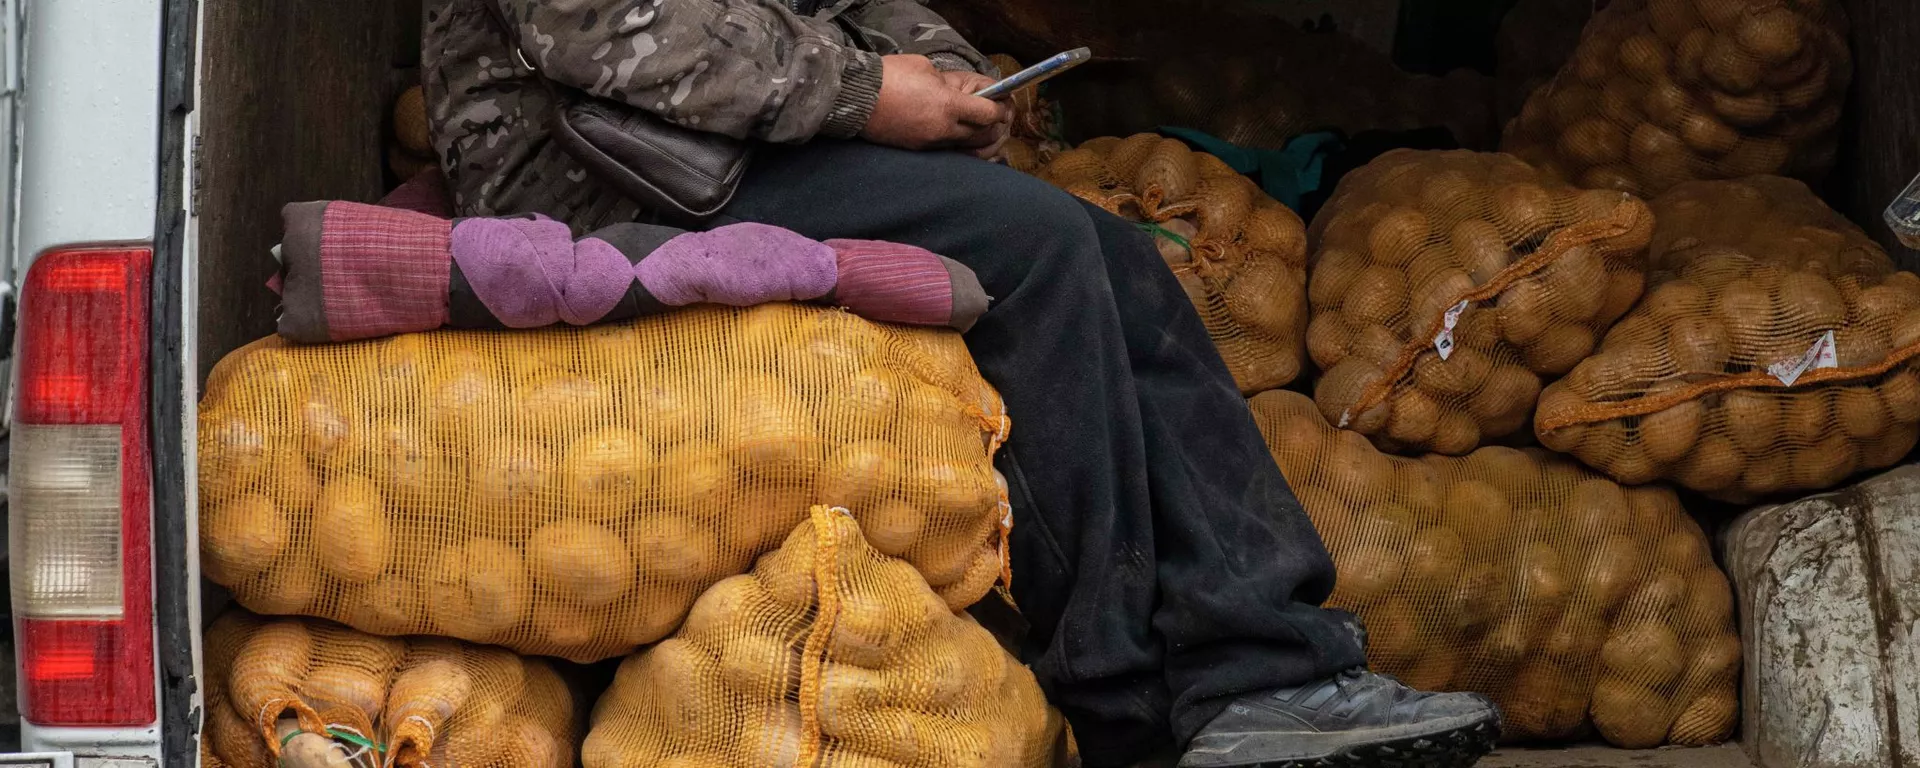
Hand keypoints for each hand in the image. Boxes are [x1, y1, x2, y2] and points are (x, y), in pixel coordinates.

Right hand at [861, 55, 1010, 152]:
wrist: (856, 97)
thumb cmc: (889, 77)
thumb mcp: (925, 69)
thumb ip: (948, 83)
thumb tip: (957, 92)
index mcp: (948, 105)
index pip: (988, 113)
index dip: (1000, 109)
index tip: (1004, 103)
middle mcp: (943, 129)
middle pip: (983, 136)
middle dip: (995, 126)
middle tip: (999, 117)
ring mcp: (930, 143)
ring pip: (967, 147)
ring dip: (979, 139)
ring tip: (982, 128)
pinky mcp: (918, 149)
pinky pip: (948, 150)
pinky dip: (958, 143)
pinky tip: (959, 134)